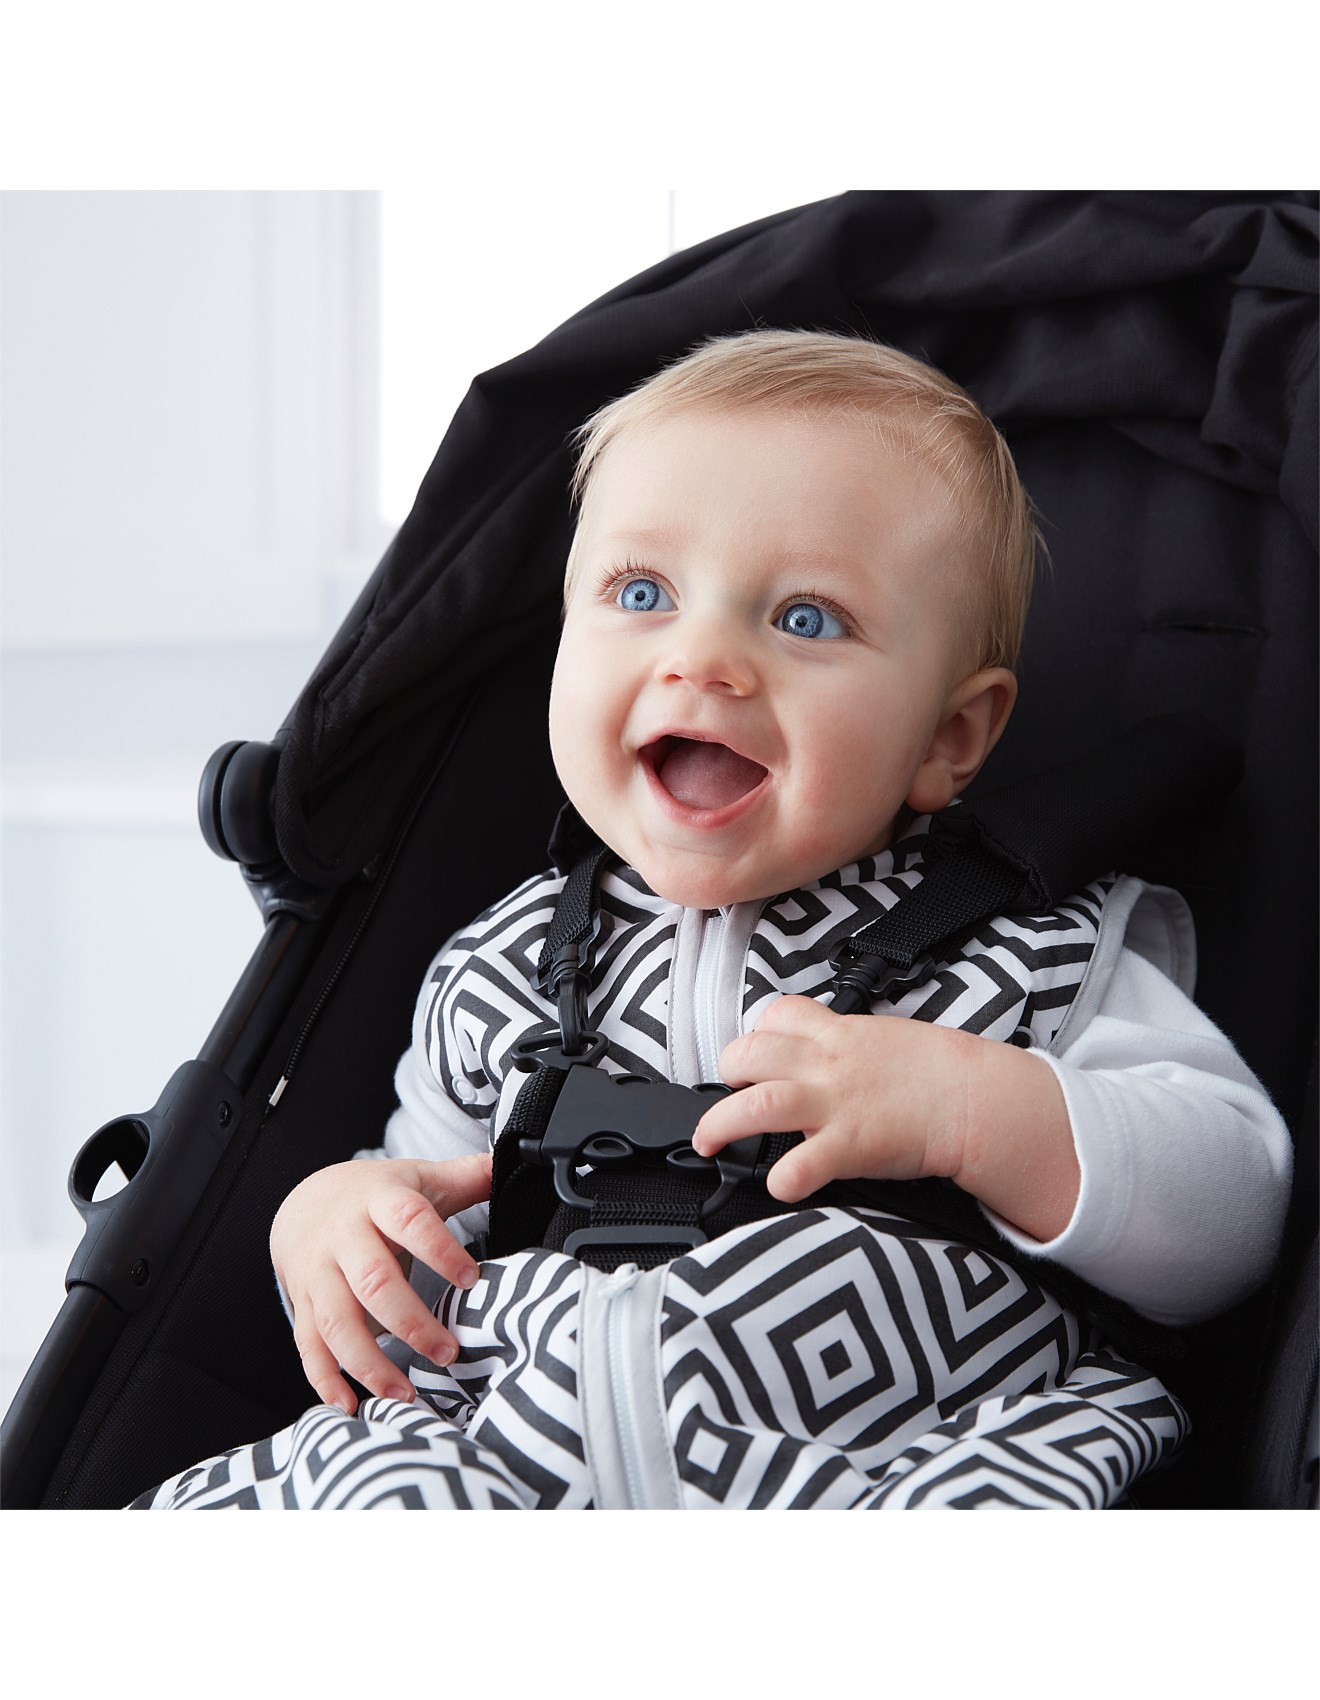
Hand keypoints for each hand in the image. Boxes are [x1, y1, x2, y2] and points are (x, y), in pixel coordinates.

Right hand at [269, 1152, 491, 1413]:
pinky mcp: (303, 1303)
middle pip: (373, 1281)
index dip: (439, 1249)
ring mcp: (318, 1273)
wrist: (305, 1201)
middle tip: (447, 1353)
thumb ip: (467, 1175)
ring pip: (338, 1321)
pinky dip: (325, 1379)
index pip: (409, 1220)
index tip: (471, 1279)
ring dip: (369, 1362)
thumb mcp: (418, 1177)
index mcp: (379, 1200)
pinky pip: (308, 1345)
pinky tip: (350, 1405)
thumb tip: (513, 1160)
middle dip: (410, 1322)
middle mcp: (343, 1237)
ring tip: (405, 1393)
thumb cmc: (376, 1195)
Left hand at [692, 995, 980, 1201]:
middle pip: (750, 1054)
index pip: (777, 1014)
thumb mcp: (880, 1038)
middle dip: (726, 1072)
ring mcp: (835, 1103)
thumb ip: (840, 1045)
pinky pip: (804, 1162)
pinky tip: (778, 1184)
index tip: (754, 1060)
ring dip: (721, 1124)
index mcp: (836, 1035)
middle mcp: (826, 1064)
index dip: (757, 1035)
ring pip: (758, 1104)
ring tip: (711, 1142)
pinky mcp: (850, 1144)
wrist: (973, 1099)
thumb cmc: (932, 1073)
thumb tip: (813, 1056)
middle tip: (728, 1095)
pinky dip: (783, 1177)